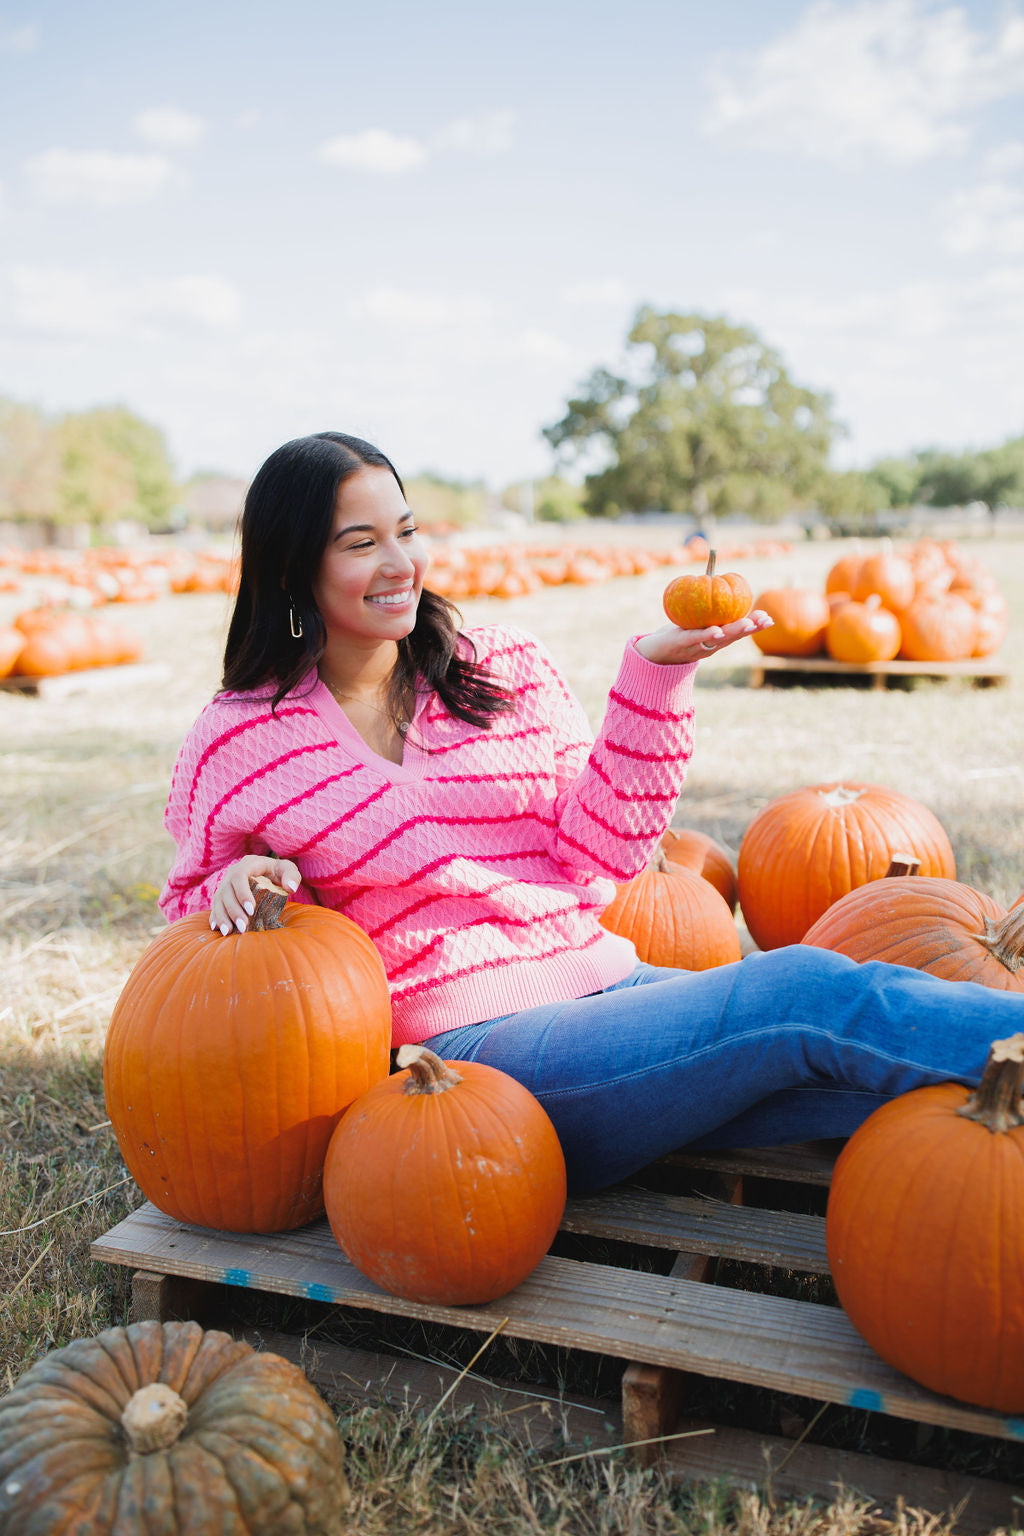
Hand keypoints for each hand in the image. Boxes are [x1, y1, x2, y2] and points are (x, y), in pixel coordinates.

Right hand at [210, 855, 300, 934]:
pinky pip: (215, 906)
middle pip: (227, 891)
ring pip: (218, 900)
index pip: (239, 876)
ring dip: (222, 917)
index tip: (251, 910)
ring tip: (228, 932)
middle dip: (233, 911)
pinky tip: (217, 929)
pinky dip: (215, 917)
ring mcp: (225, 884)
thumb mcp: (288, 870)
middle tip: (243, 927)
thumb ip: (292, 876)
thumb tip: (290, 887)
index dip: (242, 893)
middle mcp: (232, 873)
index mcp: (248, 864)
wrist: (267, 873)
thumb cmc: (278, 872)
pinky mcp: (221, 896)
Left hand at [635, 610, 773, 665]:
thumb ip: (710, 606)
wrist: (654, 652)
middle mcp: (711, 645)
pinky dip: (708, 634)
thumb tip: (717, 576)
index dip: (755, 626)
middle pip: (734, 637)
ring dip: (734, 632)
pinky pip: (697, 638)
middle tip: (765, 619)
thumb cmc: (678, 633)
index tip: (769, 618)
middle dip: (750, 628)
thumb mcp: (697, 619)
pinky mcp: (682, 644)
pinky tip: (716, 629)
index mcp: (716, 639)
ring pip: (719, 639)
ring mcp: (697, 646)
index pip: (739, 632)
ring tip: (747, 623)